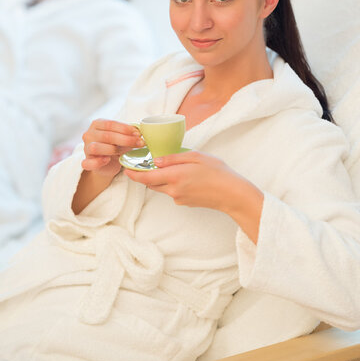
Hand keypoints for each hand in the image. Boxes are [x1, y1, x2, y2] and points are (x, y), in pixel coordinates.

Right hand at [81, 118, 144, 178]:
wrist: (108, 164)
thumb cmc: (115, 146)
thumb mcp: (122, 138)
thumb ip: (128, 134)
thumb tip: (139, 132)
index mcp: (97, 124)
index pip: (110, 124)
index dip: (125, 128)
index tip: (138, 133)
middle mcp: (89, 134)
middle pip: (106, 136)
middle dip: (125, 139)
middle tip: (139, 142)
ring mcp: (86, 148)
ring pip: (96, 147)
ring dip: (113, 149)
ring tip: (125, 152)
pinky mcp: (86, 162)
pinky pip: (88, 163)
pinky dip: (98, 162)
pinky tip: (107, 160)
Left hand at [123, 150, 263, 241]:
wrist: (233, 194)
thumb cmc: (218, 172)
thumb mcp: (196, 157)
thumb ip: (174, 158)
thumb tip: (156, 160)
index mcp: (174, 177)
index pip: (146, 177)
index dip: (134, 173)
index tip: (126, 168)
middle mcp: (173, 190)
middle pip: (152, 183)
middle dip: (146, 174)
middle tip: (144, 163)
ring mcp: (179, 199)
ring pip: (162, 187)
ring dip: (160, 178)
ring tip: (168, 167)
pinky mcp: (185, 203)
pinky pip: (173, 192)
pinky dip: (173, 184)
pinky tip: (186, 176)